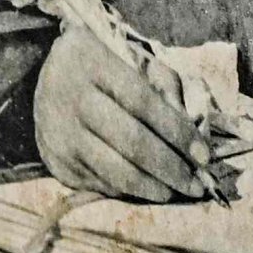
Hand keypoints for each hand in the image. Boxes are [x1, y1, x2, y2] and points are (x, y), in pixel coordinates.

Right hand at [37, 22, 221, 200]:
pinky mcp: (55, 161)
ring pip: (115, 170)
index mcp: (90, 60)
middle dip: (171, 168)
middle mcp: (67, 96)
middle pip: (130, 141)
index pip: (142, 101)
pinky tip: (148, 187)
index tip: (204, 156)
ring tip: (177, 192)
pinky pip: (100, 184)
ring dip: (153, 187)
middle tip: (197, 185)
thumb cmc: (105, 70)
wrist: (48, 78)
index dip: (177, 132)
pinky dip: (129, 190)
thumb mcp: (136, 61)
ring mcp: (58, 133)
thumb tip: (192, 135)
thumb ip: (168, 88)